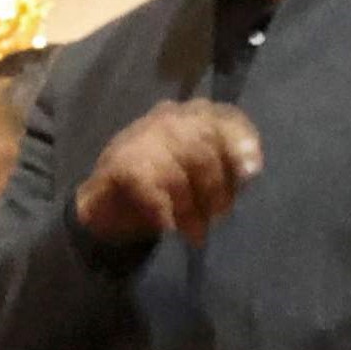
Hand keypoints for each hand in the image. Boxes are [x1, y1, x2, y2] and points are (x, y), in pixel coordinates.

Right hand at [72, 102, 264, 248]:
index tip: (251, 172)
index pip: (224, 118)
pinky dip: (164, 212)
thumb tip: (247, 175)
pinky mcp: (119, 166)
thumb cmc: (157, 190)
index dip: (241, 142)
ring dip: (190, 207)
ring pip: (179, 170)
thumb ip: (222, 167)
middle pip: (203, 142)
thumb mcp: (197, 174)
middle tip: (218, 216)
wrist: (99, 208)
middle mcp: (164, 119)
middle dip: (216, 184)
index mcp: (187, 116)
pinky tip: (168, 227)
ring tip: (194, 233)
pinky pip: (153, 190)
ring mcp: (138, 139)